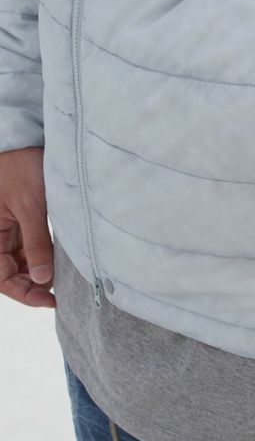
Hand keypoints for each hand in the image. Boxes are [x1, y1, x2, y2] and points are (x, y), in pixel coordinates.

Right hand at [0, 147, 54, 307]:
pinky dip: (41, 257)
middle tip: (60, 293)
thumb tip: (42, 279)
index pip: (1, 278)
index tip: (50, 300)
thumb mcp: (31, 206)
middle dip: (31, 286)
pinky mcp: (20, 220)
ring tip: (63, 277)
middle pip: (9, 273)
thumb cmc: (21, 167)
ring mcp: (6, 228)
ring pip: (19, 262)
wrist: (23, 140)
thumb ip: (36, 244)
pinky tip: (59, 261)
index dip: (23, 293)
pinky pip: (26, 247)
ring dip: (37, 273)